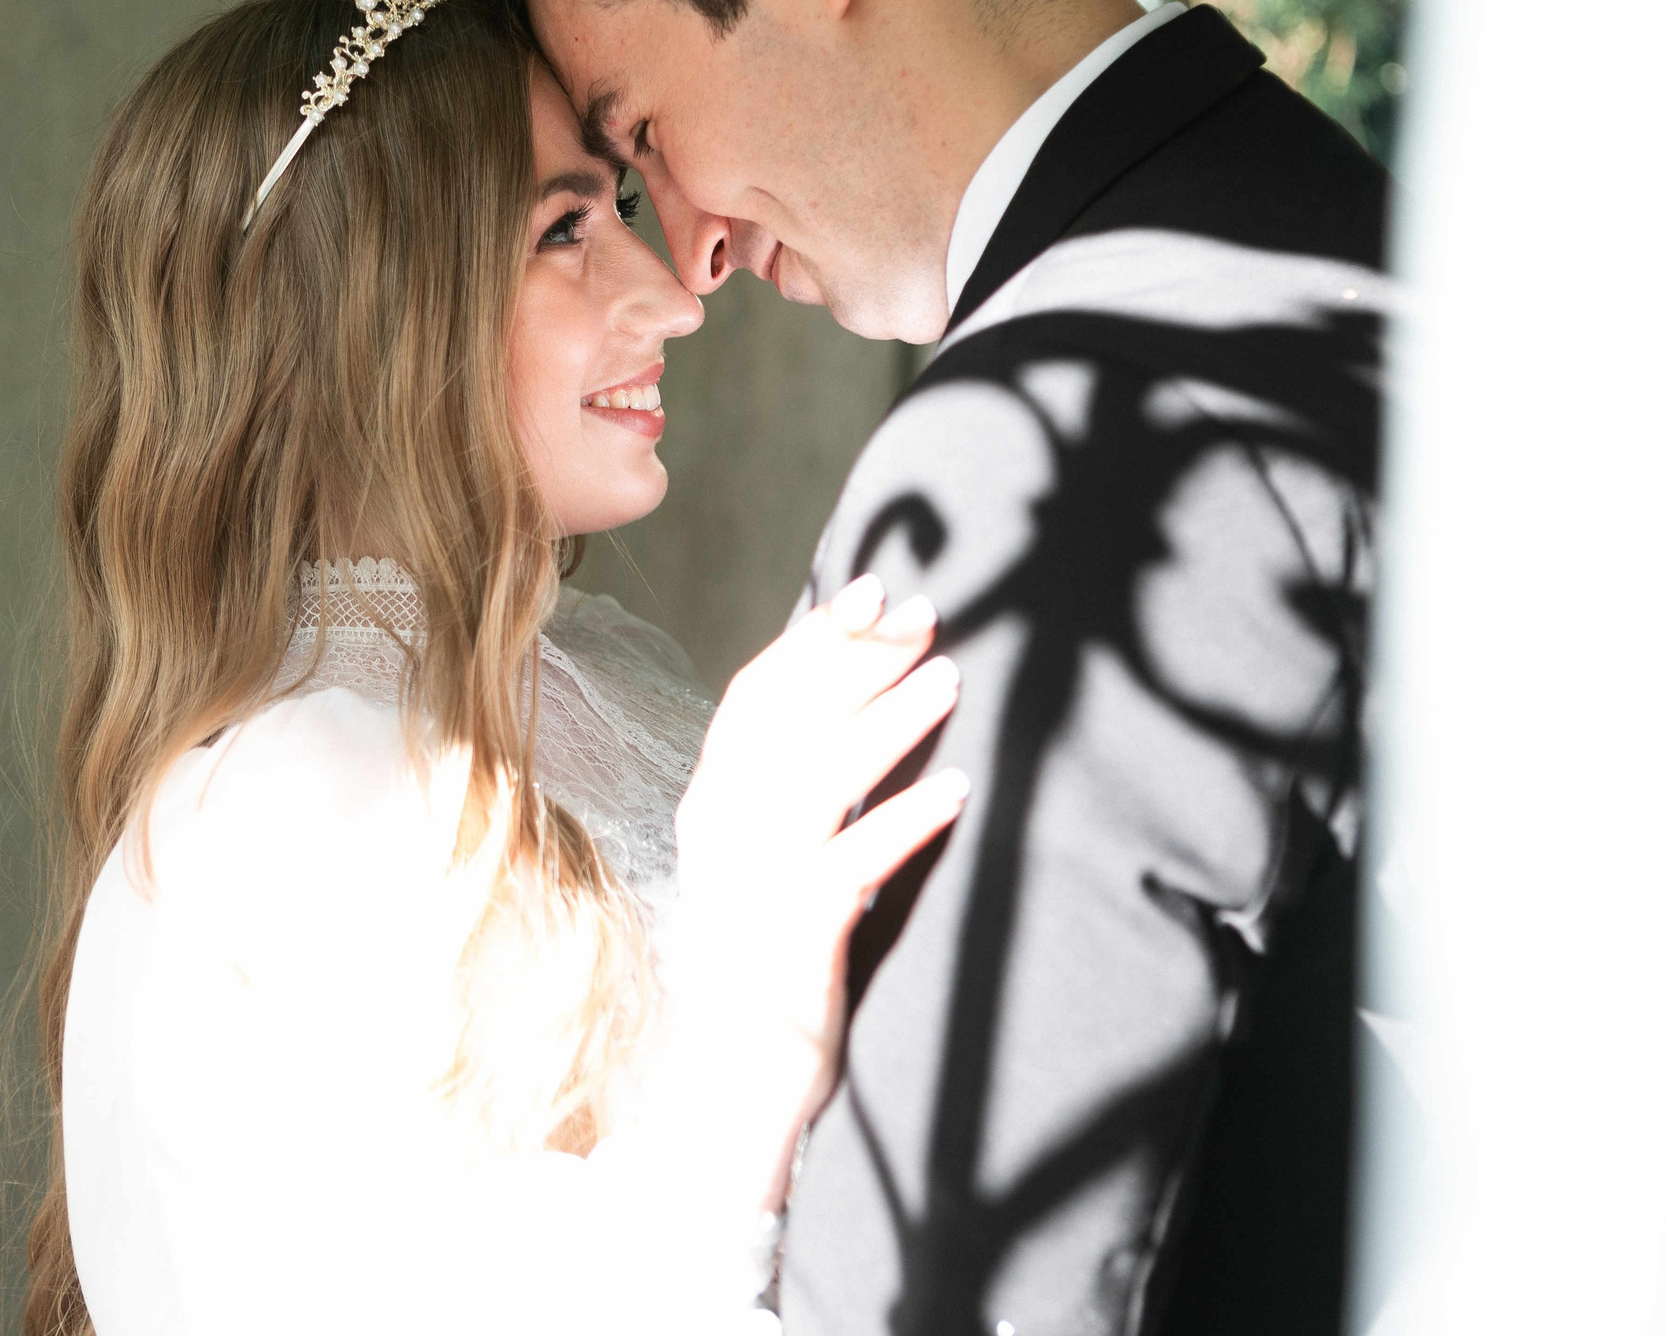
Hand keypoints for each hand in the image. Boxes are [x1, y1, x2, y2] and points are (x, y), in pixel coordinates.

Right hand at [660, 574, 967, 1201]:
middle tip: (927, 616)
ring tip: (952, 679)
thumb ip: (797, 779)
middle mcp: (721, 833)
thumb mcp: (769, 851)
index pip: (755, 695)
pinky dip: (903, 821)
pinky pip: (851, 865)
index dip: (814, 637)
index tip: (872, 590)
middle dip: (860, 659)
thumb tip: (862, 689)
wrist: (732, 1076)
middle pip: (790, 720)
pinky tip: (954, 789)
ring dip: (889, 722)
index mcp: (711, 801)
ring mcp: (752, 884)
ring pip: (819, 780)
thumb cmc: (766, 950)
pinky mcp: (791, 938)